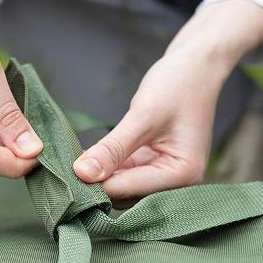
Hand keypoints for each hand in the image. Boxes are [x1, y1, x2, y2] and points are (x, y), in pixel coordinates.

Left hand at [73, 0, 262, 202]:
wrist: (197, 66)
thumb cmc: (178, 85)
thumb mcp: (143, 116)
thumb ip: (112, 148)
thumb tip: (81, 173)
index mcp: (183, 175)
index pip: (129, 190)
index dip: (95, 185)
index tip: (67, 174)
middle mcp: (178, 184)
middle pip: (126, 196)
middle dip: (97, 183)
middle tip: (65, 166)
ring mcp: (165, 177)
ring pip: (121, 188)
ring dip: (100, 177)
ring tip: (74, 160)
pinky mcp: (153, 168)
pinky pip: (124, 176)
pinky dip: (106, 168)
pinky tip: (88, 157)